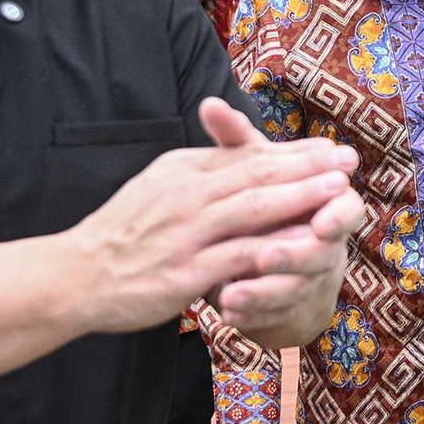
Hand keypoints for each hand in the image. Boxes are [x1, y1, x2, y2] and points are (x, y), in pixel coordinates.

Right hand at [71, 99, 362, 343]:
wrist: (74, 276)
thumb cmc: (121, 235)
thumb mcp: (157, 188)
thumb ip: (200, 173)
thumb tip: (239, 155)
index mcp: (182, 170)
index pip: (246, 155)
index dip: (292, 151)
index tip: (330, 148)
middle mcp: (186, 195)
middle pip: (257, 174)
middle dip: (309, 166)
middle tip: (349, 160)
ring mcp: (186, 233)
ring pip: (254, 209)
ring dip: (302, 198)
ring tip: (340, 192)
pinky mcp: (186, 271)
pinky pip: (240, 257)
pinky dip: (276, 249)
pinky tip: (308, 247)